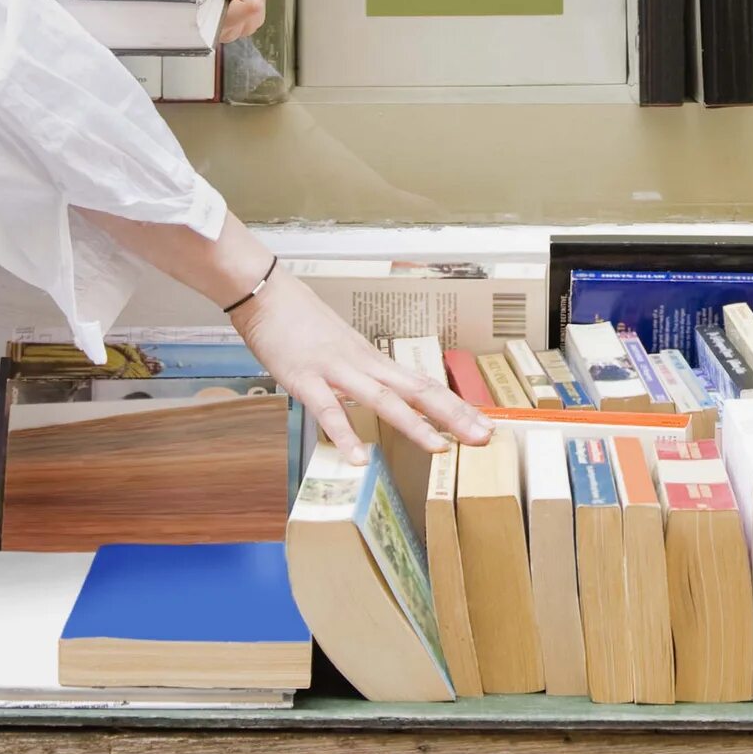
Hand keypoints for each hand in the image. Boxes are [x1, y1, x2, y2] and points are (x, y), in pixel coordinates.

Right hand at [229, 273, 492, 463]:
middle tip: (483, 437)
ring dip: (413, 425)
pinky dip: (344, 434)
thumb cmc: (302, 323)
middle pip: (417, 391)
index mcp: (374, 361)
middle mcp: (365, 364)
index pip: (424, 385)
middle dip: (452, 416)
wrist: (269, 294)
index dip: (455, 406)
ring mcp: (337, 371)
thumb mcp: (343, 348)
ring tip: (439, 449)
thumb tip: (382, 394)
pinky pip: (328, 410)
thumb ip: (361, 373)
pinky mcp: (305, 378)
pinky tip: (358, 459)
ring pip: (383, 400)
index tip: (483, 424)